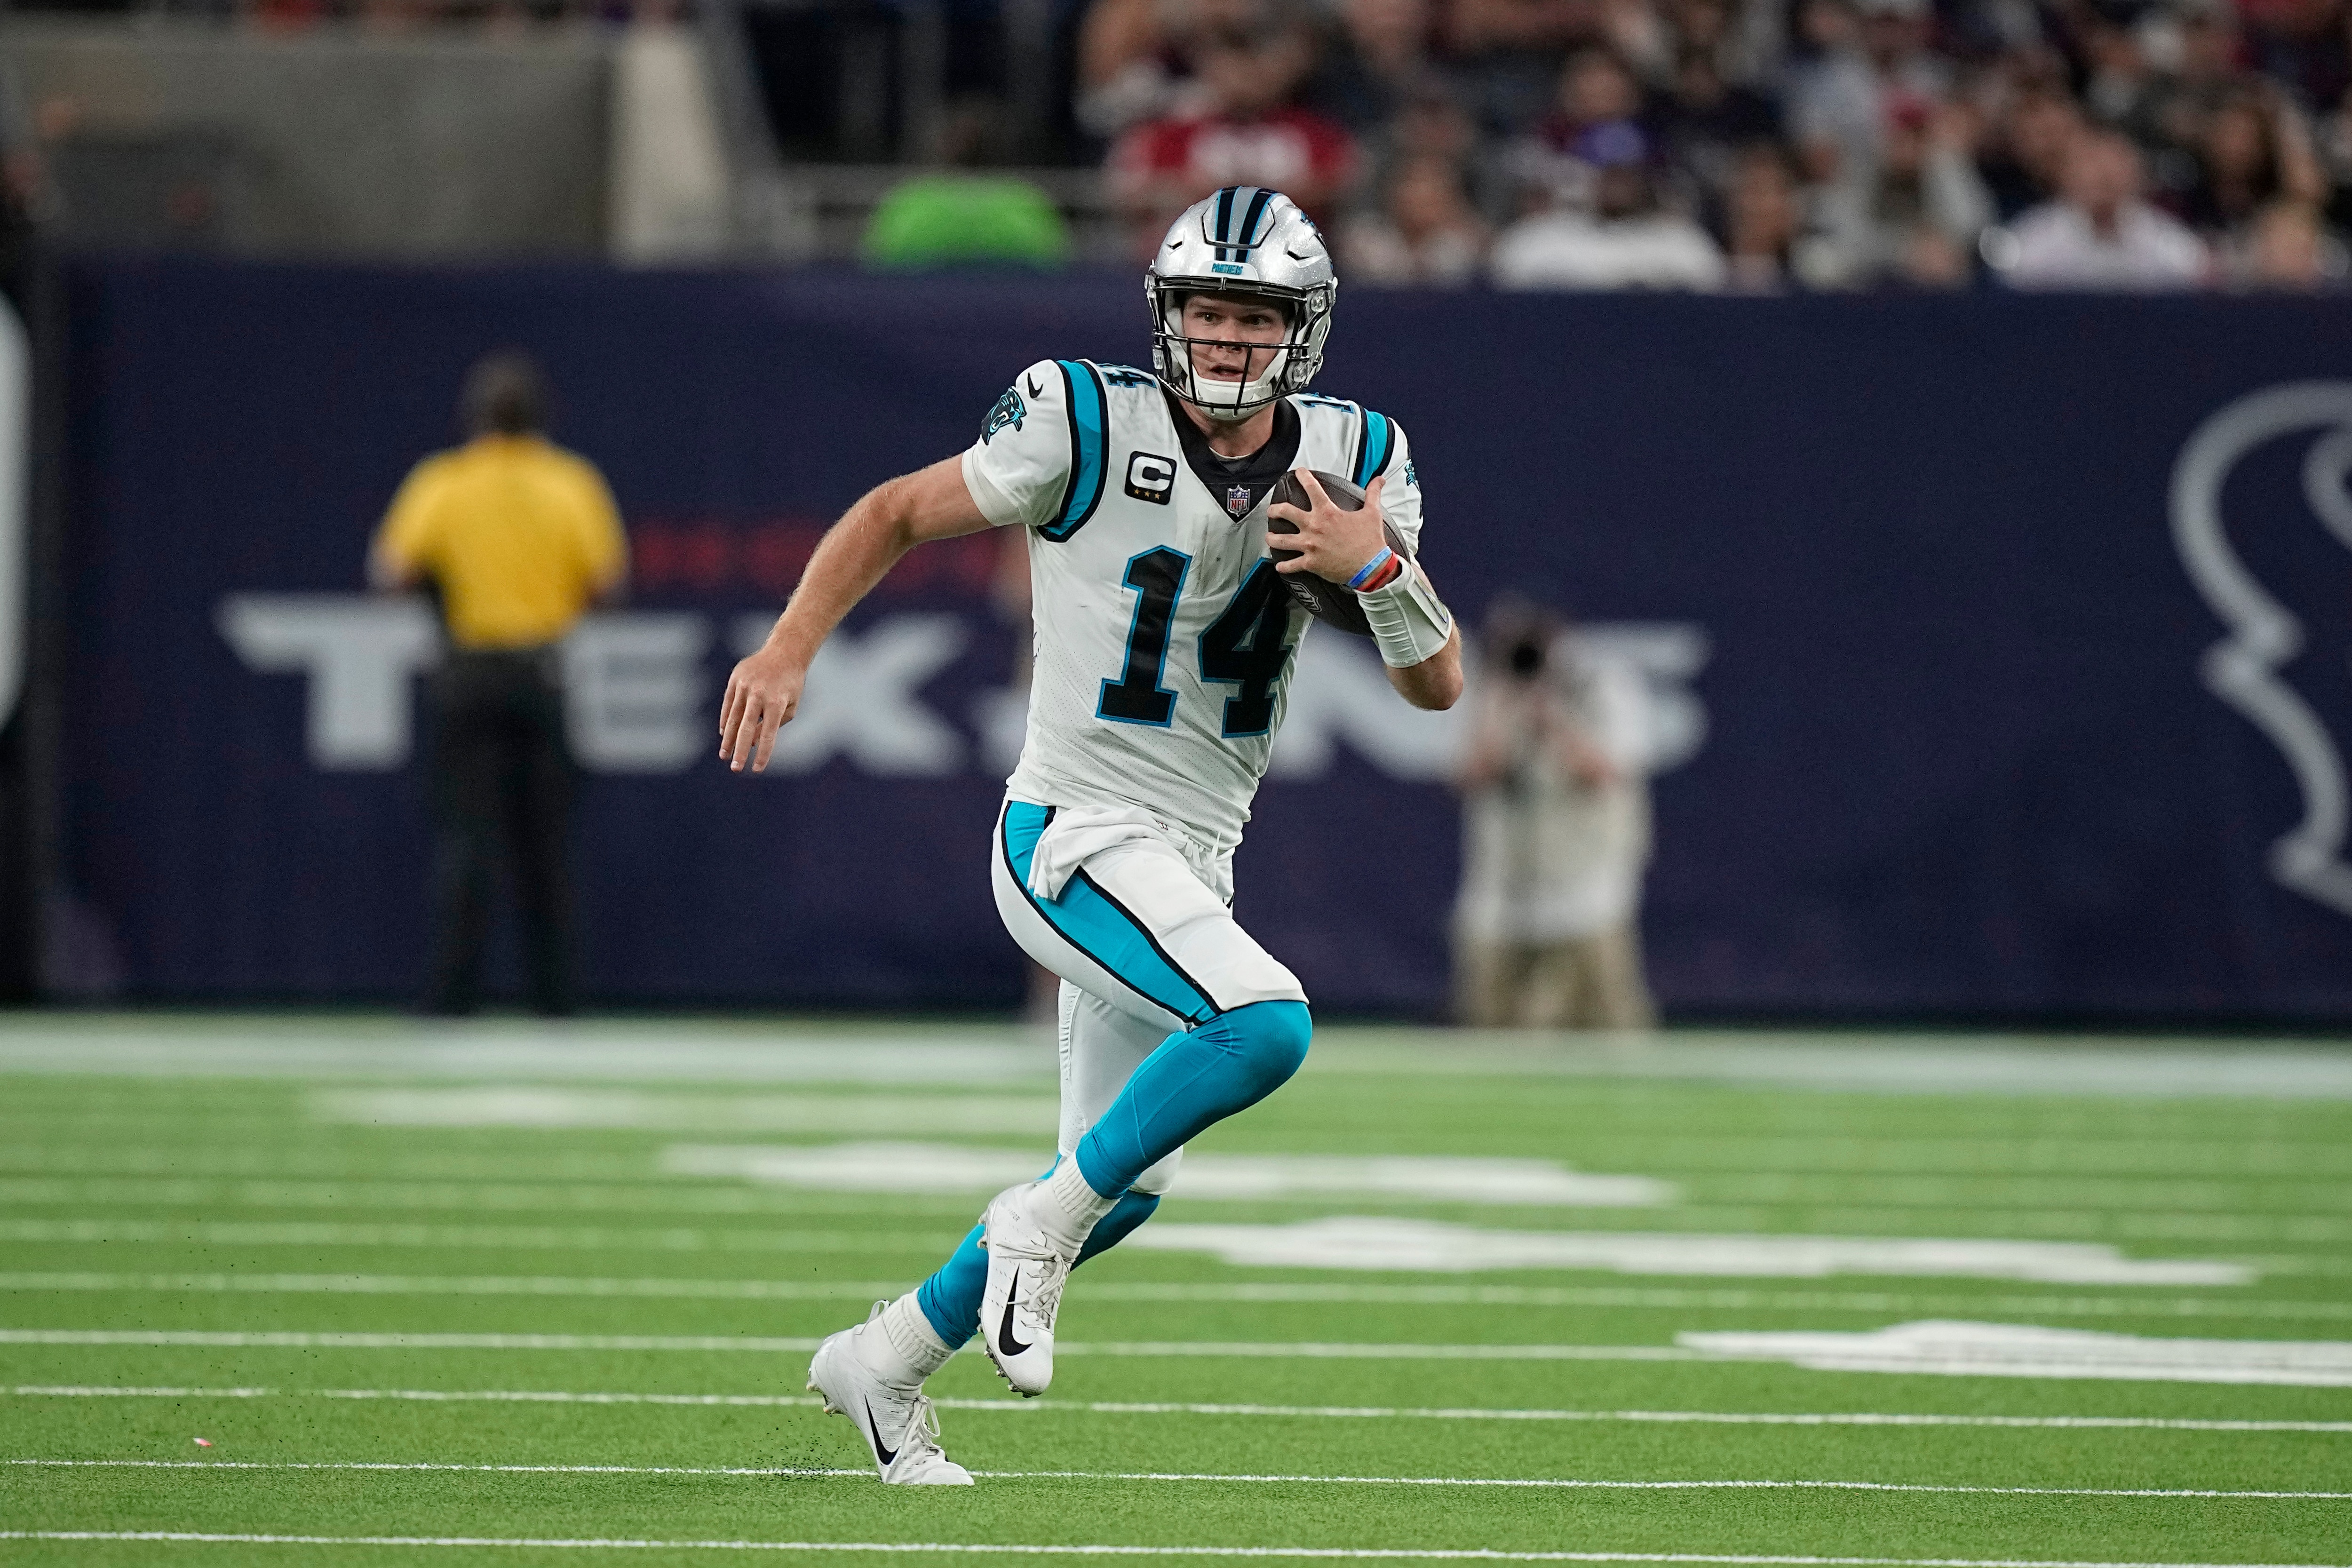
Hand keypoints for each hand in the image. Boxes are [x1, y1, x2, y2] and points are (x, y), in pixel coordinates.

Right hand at [718, 641, 806, 773]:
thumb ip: (772, 725)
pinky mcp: (735, 679)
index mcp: (776, 703)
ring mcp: (744, 685)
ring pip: (732, 717)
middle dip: (739, 750)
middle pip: (746, 728)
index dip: (762, 754)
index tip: (757, 770)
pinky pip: (728, 704)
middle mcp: (759, 694)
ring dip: (728, 739)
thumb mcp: (790, 706)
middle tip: (735, 769)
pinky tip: (724, 735)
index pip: (767, 735)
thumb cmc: (791, 685)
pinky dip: (725, 721)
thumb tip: (750, 743)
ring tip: (724, 755)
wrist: (784, 653)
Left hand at [1266, 471, 1387, 584]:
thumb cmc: (1370, 542)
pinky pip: (1290, 565)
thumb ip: (1372, 494)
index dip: (1303, 476)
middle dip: (1274, 510)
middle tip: (1271, 511)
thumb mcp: (1372, 513)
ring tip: (1269, 537)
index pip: (1311, 488)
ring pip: (1281, 540)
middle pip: (1285, 512)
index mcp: (1327, 512)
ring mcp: (1310, 546)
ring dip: (1272, 538)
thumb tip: (1378, 480)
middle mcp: (1314, 527)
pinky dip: (1283, 567)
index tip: (1298, 472)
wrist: (1371, 567)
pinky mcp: (1310, 563)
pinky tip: (1279, 566)